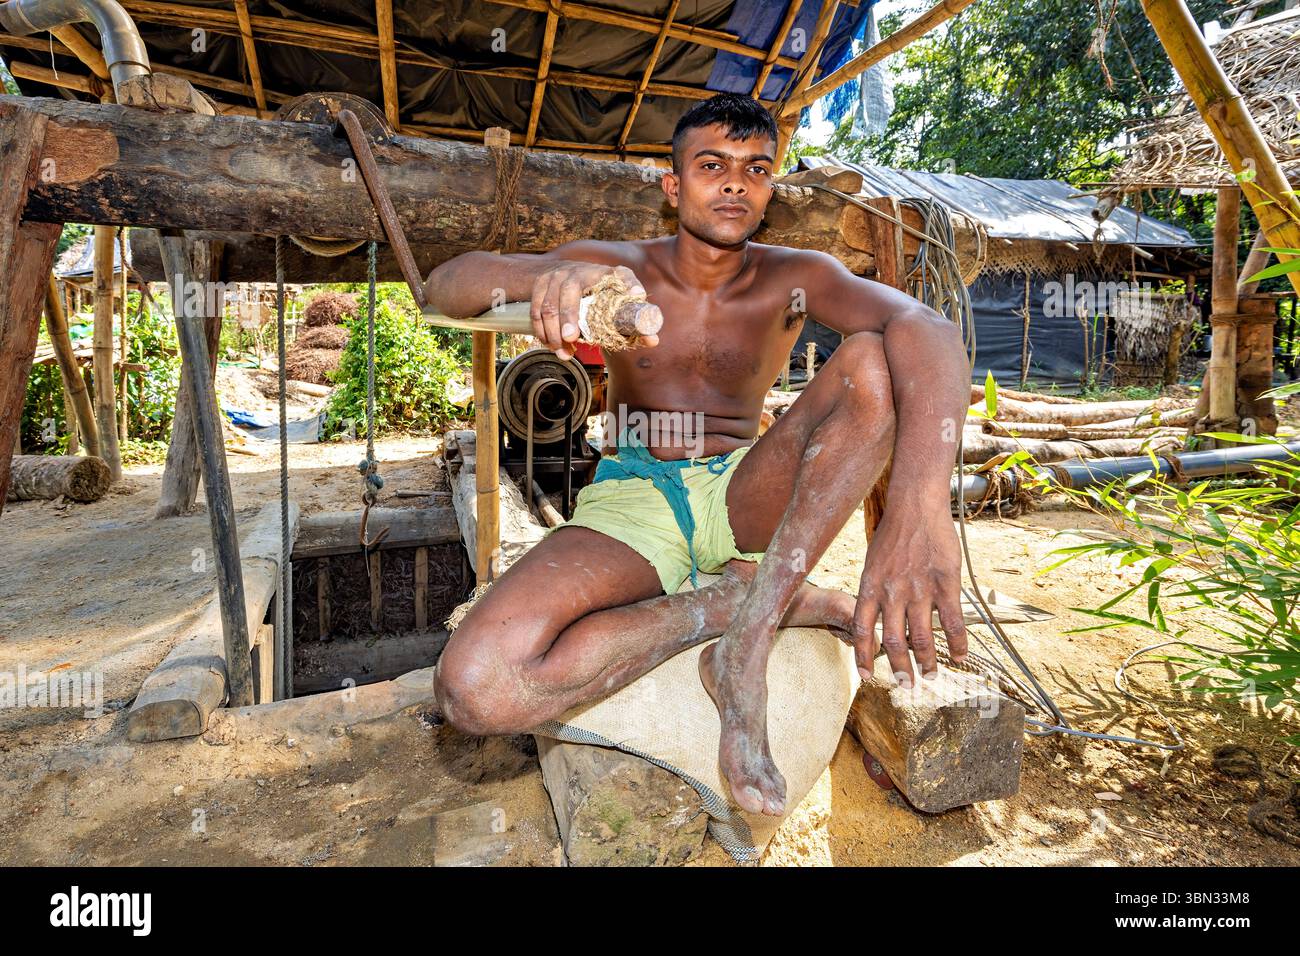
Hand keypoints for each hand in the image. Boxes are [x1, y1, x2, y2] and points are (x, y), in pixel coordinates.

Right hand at [529, 263, 654, 360]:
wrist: (561, 273)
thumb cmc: (595, 291)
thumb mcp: (612, 299)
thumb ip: (632, 320)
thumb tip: (653, 340)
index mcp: (606, 274)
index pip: (622, 275)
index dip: (630, 283)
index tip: (637, 295)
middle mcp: (580, 271)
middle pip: (571, 292)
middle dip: (568, 316)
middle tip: (571, 338)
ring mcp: (557, 276)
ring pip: (549, 305)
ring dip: (552, 332)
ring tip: (562, 351)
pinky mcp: (540, 284)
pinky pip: (536, 310)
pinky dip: (541, 331)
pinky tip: (550, 345)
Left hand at [851, 506, 966, 686]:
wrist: (916, 506)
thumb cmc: (893, 533)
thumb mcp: (872, 562)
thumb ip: (874, 589)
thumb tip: (873, 615)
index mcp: (870, 587)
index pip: (862, 630)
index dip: (864, 657)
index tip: (868, 677)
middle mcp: (892, 592)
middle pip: (893, 642)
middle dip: (900, 669)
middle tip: (907, 685)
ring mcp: (919, 589)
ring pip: (922, 638)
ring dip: (927, 661)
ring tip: (932, 675)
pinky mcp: (945, 584)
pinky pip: (951, 622)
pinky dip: (956, 643)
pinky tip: (959, 656)